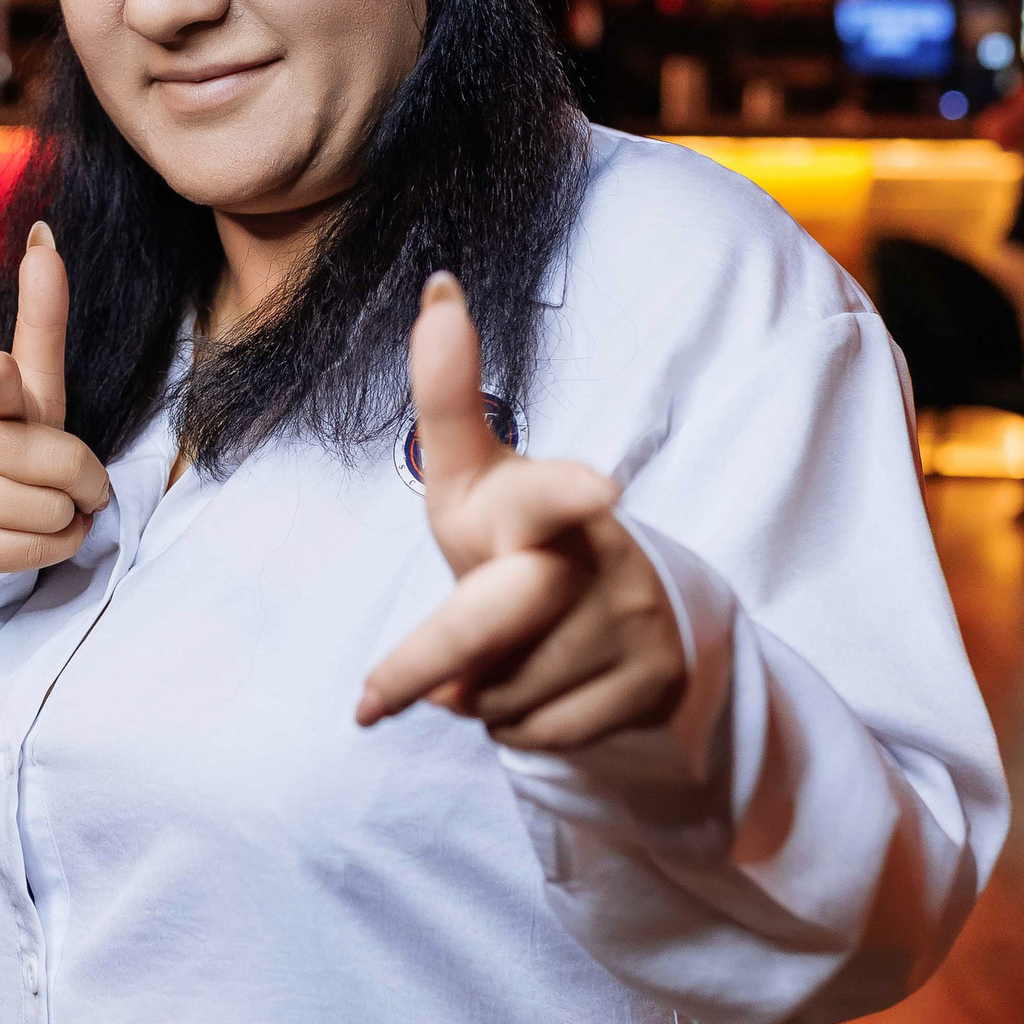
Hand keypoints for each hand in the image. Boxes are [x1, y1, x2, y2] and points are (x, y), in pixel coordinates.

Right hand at [0, 221, 110, 579]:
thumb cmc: (1, 442)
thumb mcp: (26, 389)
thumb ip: (40, 322)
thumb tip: (44, 232)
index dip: (0, 378)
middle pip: (69, 466)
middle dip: (83, 480)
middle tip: (60, 478)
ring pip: (60, 512)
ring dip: (68, 515)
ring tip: (34, 504)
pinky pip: (46, 549)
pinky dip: (58, 546)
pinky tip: (28, 532)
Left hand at [357, 274, 685, 749]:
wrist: (622, 615)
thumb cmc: (515, 538)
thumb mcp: (472, 478)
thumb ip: (449, 400)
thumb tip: (441, 290)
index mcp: (540, 497)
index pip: (545, 486)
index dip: (565, 486)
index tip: (600, 489)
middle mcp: (594, 551)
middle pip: (491, 620)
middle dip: (429, 660)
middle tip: (370, 701)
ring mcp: (631, 619)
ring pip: (500, 692)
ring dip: (477, 694)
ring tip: (508, 655)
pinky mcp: (652, 681)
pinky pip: (540, 732)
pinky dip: (518, 725)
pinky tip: (542, 688)